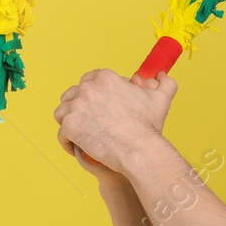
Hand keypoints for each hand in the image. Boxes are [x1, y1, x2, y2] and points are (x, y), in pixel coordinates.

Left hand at [54, 69, 177, 176]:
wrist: (139, 150)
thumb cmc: (149, 126)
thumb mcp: (161, 99)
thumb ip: (164, 83)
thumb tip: (160, 75)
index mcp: (105, 78)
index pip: (89, 80)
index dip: (92, 94)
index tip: (98, 108)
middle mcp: (87, 88)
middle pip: (73, 94)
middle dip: (78, 107)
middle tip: (89, 122)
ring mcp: (76, 107)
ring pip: (63, 112)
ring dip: (69, 121)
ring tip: (80, 133)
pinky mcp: (69, 126)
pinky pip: (61, 134)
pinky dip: (67, 142)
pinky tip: (76, 147)